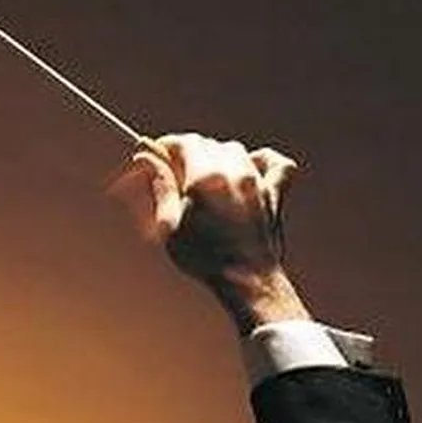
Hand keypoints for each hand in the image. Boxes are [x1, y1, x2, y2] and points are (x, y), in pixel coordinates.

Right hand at [108, 133, 309, 333]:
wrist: (247, 280)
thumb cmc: (207, 258)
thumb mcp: (170, 223)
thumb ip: (160, 185)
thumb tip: (146, 157)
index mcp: (206, 178)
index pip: (184, 142)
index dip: (166, 146)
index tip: (156, 155)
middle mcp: (234, 172)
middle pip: (208, 144)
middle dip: (188, 153)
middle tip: (174, 173)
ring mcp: (257, 181)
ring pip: (235, 150)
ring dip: (217, 157)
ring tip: (205, 178)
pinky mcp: (274, 193)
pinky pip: (275, 163)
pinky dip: (261, 161)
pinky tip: (249, 169)